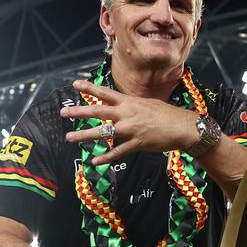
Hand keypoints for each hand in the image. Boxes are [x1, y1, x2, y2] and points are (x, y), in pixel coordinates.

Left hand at [60, 81, 195, 164]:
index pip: (105, 93)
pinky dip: (105, 157)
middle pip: (97, 112)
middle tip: (63, 113)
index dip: (89, 88)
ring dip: (84, 135)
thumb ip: (131, 106)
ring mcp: (130, 130)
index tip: (75, 85)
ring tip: (70, 138)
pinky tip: (95, 161)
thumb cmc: (167, 115)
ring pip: (102, 133)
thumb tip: (121, 107)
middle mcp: (126, 114)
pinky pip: (117, 152)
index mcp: (129, 102)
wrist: (183, 127)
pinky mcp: (136, 144)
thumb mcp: (147, 104)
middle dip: (78, 112)